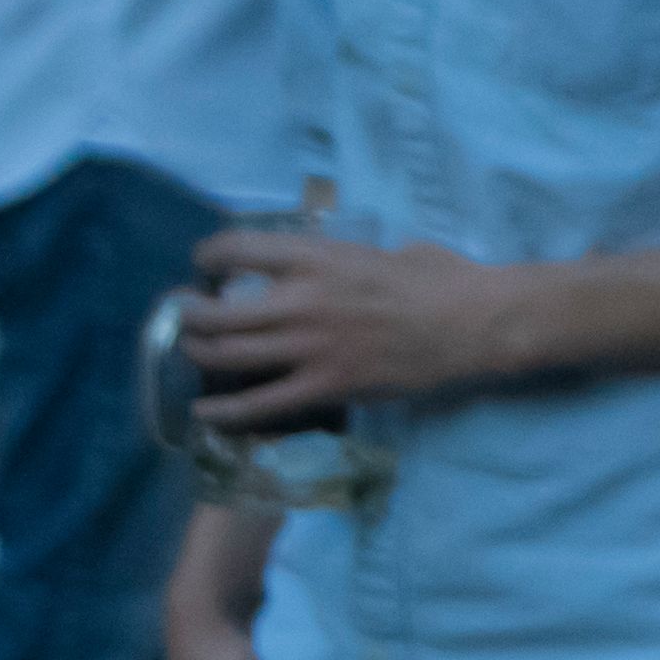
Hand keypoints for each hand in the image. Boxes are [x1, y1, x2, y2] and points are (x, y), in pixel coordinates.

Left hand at [183, 219, 529, 427]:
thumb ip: (346, 260)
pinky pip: (260, 404)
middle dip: (189, 313)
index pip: (238, 248)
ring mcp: (311, 347)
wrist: (475, 323)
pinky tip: (203, 411)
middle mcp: (303, 300)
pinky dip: (224, 410)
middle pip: (218, 310)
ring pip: (228, 353)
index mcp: (319, 258)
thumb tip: (331, 267)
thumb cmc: (442, 278)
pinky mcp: (325, 386)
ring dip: (199, 352)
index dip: (210, 255)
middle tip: (184, 313)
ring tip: (192, 349)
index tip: (206, 263)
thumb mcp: (386, 250)